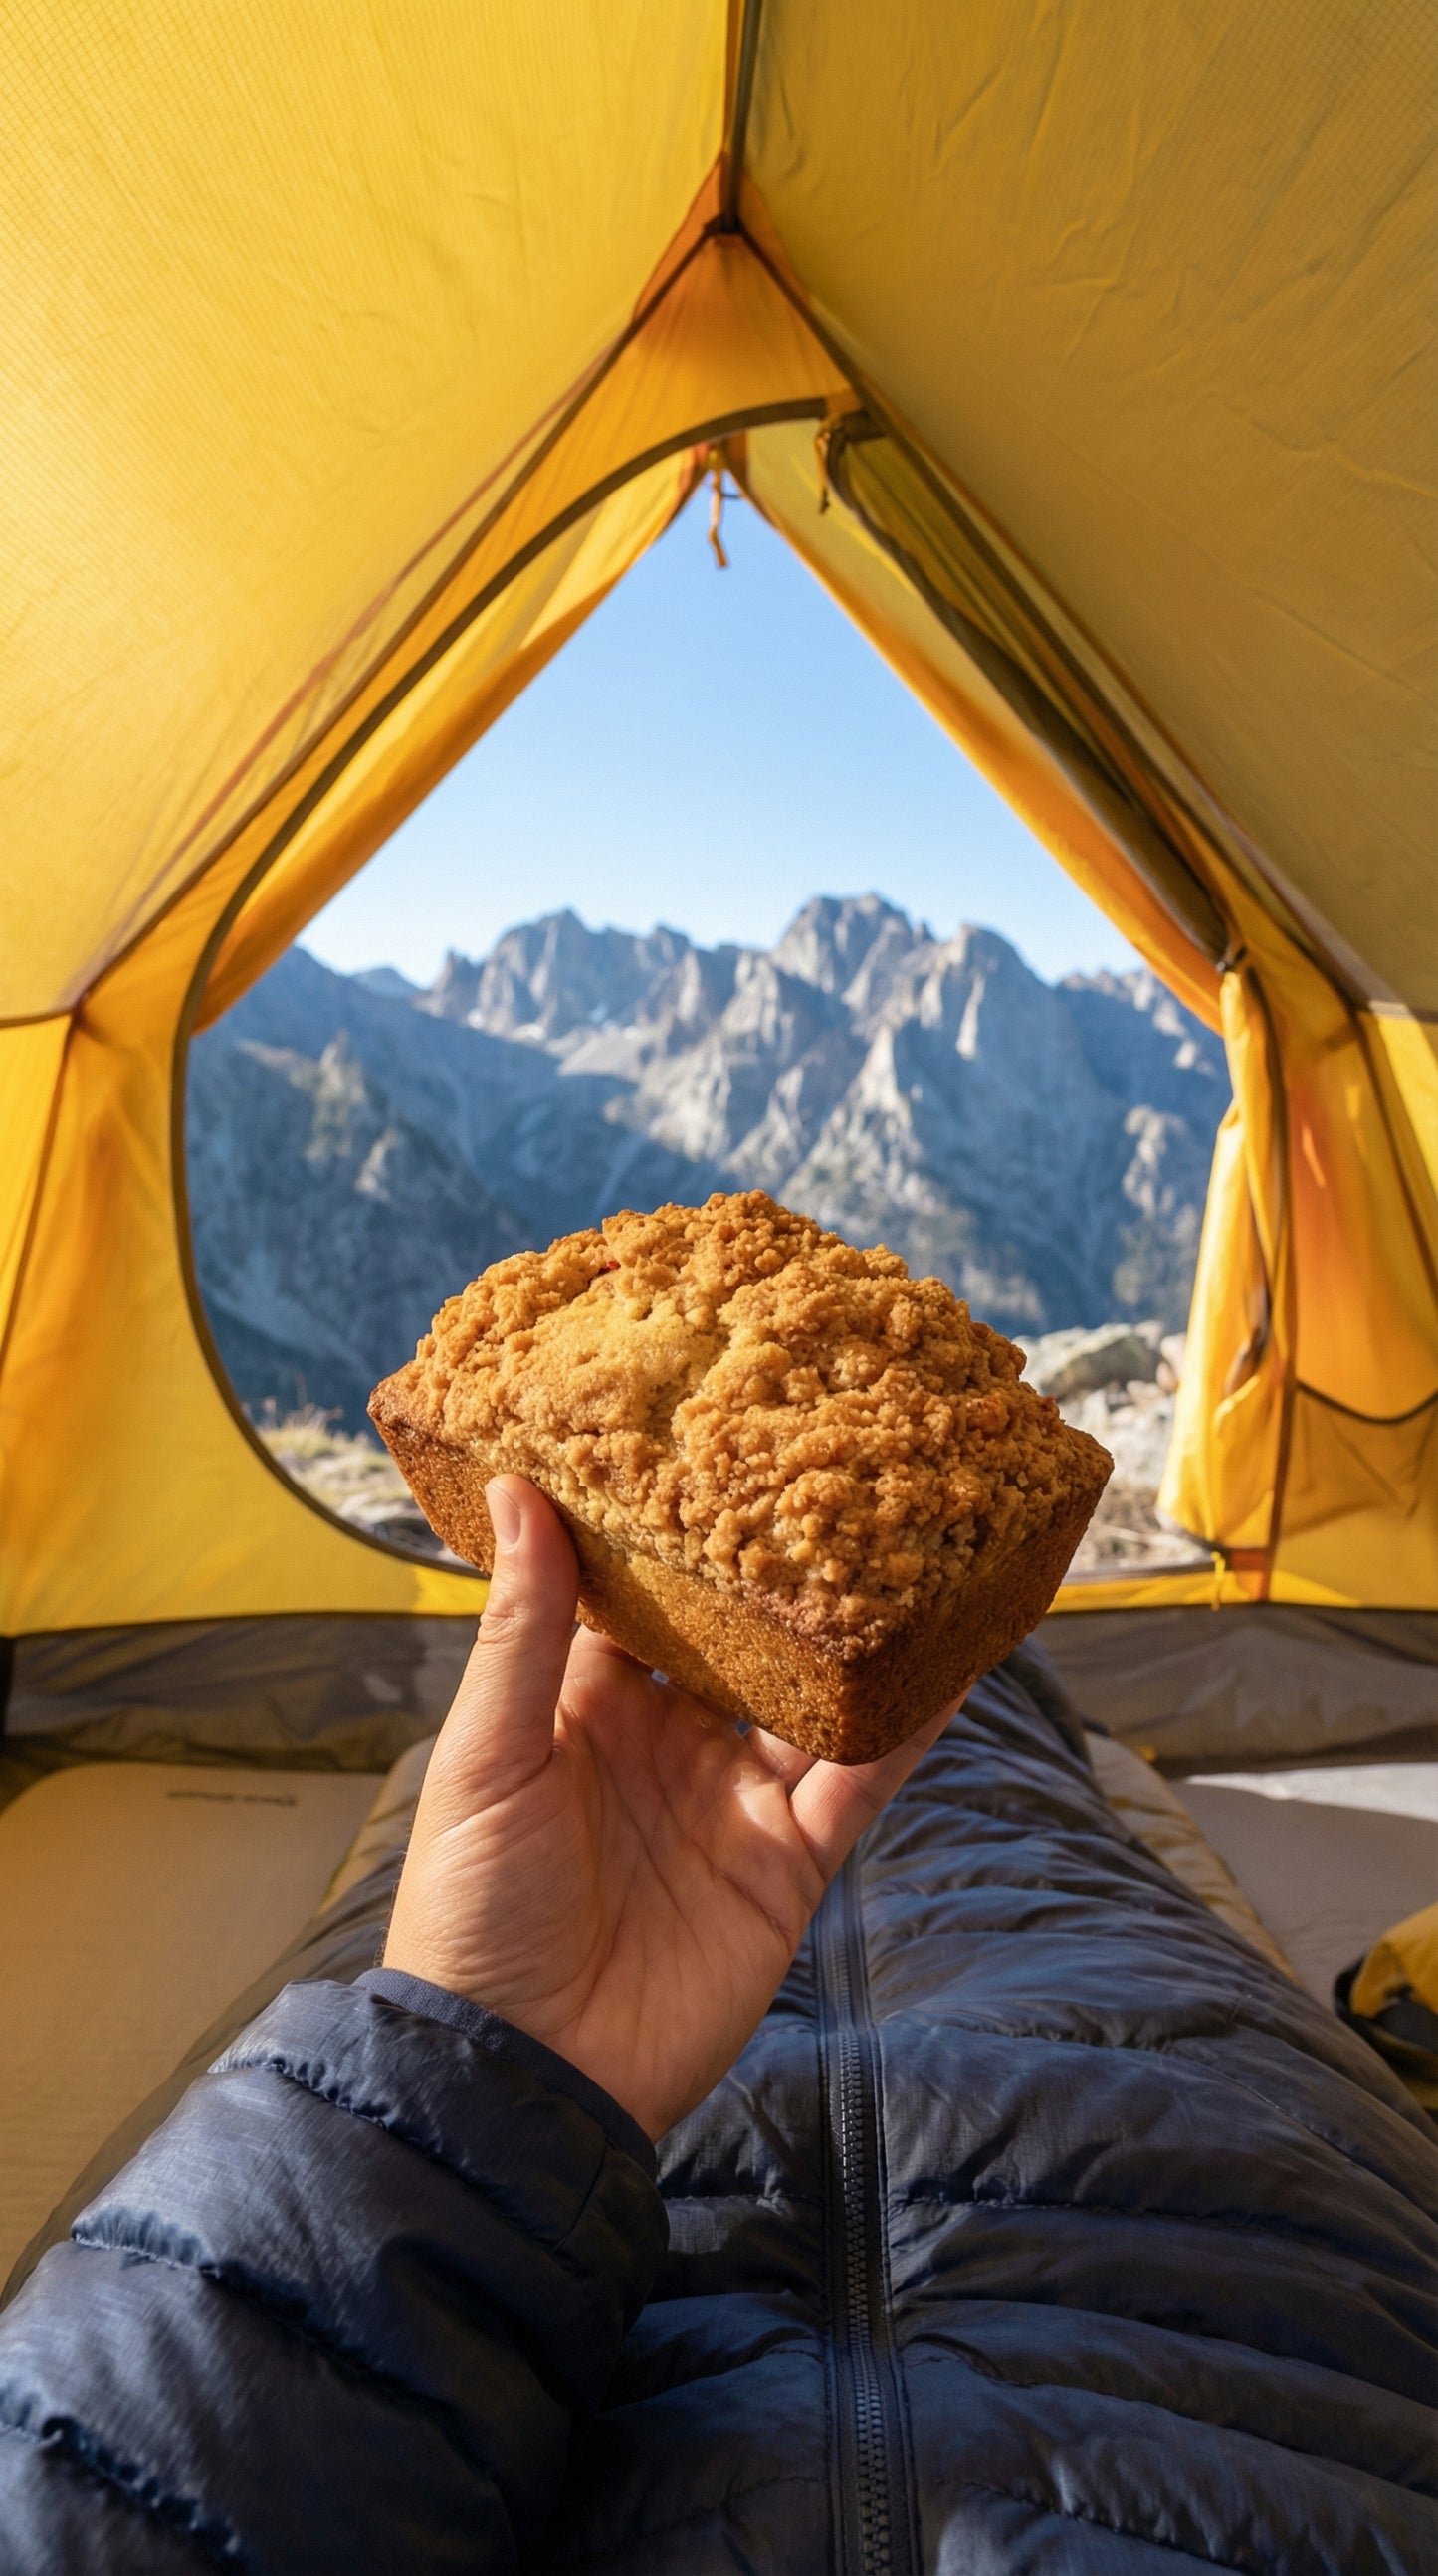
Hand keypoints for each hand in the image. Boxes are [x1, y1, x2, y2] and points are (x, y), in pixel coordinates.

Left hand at [384, 1476, 954, 2137]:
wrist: (520, 2074)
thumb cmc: (470, 1915)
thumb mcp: (485, 1757)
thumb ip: (523, 1629)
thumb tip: (513, 1488)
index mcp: (582, 1705)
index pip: (639, 1590)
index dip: (671, 1521)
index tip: (705, 1432)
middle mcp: (667, 1737)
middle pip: (740, 1631)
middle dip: (783, 1562)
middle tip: (837, 1462)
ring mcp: (734, 1798)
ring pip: (814, 1694)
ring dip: (860, 1630)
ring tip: (919, 1540)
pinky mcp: (789, 1862)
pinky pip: (861, 1779)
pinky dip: (907, 1725)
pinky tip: (951, 1660)